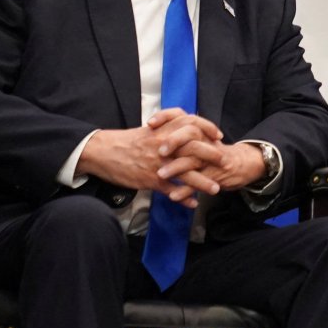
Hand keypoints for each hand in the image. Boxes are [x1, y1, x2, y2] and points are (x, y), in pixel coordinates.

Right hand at [74, 110, 218, 203]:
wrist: (104, 151)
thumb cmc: (127, 141)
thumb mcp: (149, 129)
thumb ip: (168, 127)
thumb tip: (185, 128)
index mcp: (164, 130)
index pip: (192, 123)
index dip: (208, 128)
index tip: (218, 136)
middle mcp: (164, 145)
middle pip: (195, 148)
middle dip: (212, 155)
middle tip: (223, 161)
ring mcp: (159, 164)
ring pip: (186, 173)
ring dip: (203, 182)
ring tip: (215, 189)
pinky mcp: (150, 180)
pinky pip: (171, 190)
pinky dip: (182, 198)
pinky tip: (192, 203)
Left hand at [148, 109, 266, 202]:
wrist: (241, 163)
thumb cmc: (213, 151)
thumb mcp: (199, 137)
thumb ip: (180, 132)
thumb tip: (155, 128)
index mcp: (198, 130)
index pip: (182, 115)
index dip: (166, 117)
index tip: (150, 123)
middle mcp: (205, 140)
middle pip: (190, 134)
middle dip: (174, 141)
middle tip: (159, 151)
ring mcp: (211, 158)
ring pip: (193, 160)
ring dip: (176, 168)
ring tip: (160, 175)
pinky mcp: (215, 175)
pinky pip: (199, 182)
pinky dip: (186, 190)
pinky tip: (173, 196)